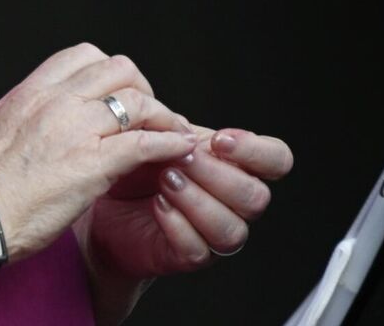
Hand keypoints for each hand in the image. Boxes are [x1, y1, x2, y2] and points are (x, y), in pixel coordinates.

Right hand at [0, 44, 199, 260]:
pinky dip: (169, 144)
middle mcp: (55, 100)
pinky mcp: (90, 164)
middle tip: (148, 115)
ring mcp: (74, 130)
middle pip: (119, 69)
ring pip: (138, 101)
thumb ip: (29, 118)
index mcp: (31, 91)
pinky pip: (145, 143)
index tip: (119, 94)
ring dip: (162, 116)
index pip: (84, 55)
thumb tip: (46, 125)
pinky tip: (178, 152)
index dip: (111, 73)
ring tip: (171, 134)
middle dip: (141, 89)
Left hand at [82, 127, 293, 279]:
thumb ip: (176, 128)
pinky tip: (157, 205)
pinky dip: (177, 224)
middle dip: (216, 174)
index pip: (276, 160)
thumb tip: (182, 129)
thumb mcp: (158, 135)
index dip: (256, 151)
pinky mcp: (190, 255)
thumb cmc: (138, 164)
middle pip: (256, 197)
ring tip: (165, 180)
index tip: (219, 140)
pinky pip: (198, 249)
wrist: (106, 199)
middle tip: (180, 157)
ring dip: (197, 200)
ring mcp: (216, 232)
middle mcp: (236, 202)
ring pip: (232, 229)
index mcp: (238, 166)